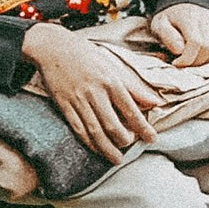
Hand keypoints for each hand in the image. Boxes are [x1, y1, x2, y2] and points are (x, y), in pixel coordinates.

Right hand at [24, 23, 158, 161]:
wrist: (53, 47)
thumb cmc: (86, 55)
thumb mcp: (113, 65)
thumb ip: (134, 87)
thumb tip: (155, 102)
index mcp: (111, 81)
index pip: (131, 110)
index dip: (143, 127)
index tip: (152, 138)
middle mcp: (95, 93)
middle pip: (113, 125)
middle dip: (125, 140)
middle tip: (131, 144)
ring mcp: (78, 101)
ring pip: (95, 132)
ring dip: (108, 149)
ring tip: (117, 159)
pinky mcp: (64, 106)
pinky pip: (78, 129)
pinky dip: (89, 143)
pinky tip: (97, 149)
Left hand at [148, 2, 208, 68]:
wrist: (183, 4)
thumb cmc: (169, 19)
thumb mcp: (160, 24)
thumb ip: (167, 36)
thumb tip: (180, 50)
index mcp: (189, 16)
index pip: (196, 42)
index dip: (186, 58)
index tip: (176, 63)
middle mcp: (207, 18)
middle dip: (195, 62)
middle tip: (183, 63)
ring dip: (206, 62)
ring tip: (193, 60)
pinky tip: (201, 57)